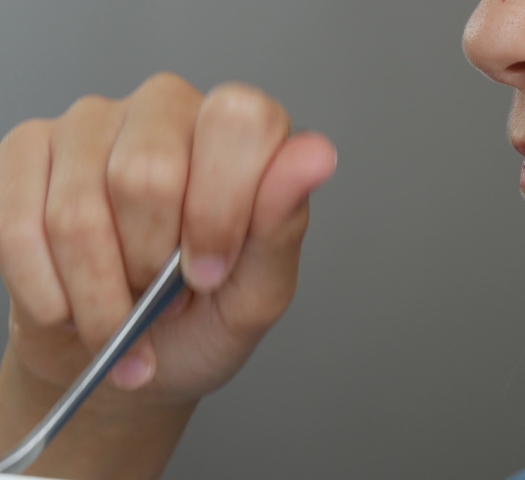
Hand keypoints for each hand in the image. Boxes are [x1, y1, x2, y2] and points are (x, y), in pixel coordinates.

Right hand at [0, 72, 336, 405]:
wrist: (122, 358)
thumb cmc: (199, 321)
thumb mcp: (257, 291)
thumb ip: (281, 225)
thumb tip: (315, 155)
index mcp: (237, 135)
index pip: (240, 122)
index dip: (221, 211)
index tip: (210, 272)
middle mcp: (168, 110)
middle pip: (147, 172)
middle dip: (151, 263)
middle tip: (160, 292)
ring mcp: (91, 123)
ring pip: (79, 209)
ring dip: (99, 292)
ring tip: (120, 307)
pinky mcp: (26, 152)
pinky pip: (18, 224)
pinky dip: (48, 291)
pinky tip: (70, 305)